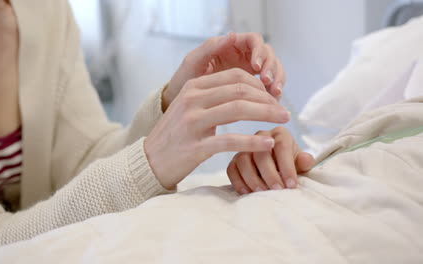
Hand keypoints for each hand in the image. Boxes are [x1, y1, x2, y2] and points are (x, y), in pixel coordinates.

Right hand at [145, 68, 289, 189]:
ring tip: (283, 122)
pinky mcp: (195, 146)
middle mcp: (192, 99)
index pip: (235, 77)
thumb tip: (245, 91)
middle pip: (240, 91)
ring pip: (238, 110)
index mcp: (193, 87)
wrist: (149, 160)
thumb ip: (212, 96)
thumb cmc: (176, 135)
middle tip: (284, 111)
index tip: (274, 98)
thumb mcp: (189, 107)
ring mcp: (192, 122)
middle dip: (268, 99)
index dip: (259, 86)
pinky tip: (268, 144)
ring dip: (266, 114)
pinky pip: (231, 141)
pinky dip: (253, 142)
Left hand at [162, 32, 284, 110]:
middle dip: (272, 67)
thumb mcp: (192, 63)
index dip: (259, 52)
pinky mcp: (251, 88)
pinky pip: (268, 87)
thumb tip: (232, 34)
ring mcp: (248, 72)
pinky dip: (273, 93)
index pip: (254, 41)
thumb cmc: (183, 80)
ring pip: (272, 70)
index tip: (256, 67)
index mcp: (230, 46)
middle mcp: (242, 57)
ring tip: (275, 94)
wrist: (181, 104)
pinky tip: (272, 102)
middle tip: (268, 82)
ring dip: (277, 80)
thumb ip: (209, 48)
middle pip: (268, 55)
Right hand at [227, 127, 314, 194]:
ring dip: (253, 178)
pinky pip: (232, 170)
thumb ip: (304, 162)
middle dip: (270, 174)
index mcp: (280, 134)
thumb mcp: (301, 163)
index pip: (282, 147)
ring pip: (243, 161)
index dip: (287, 166)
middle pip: (261, 154)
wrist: (278, 170)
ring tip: (262, 192)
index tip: (292, 185)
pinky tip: (247, 192)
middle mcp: (260, 137)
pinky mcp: (234, 161)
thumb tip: (306, 160)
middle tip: (278, 190)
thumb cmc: (290, 166)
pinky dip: (238, 182)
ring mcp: (244, 148)